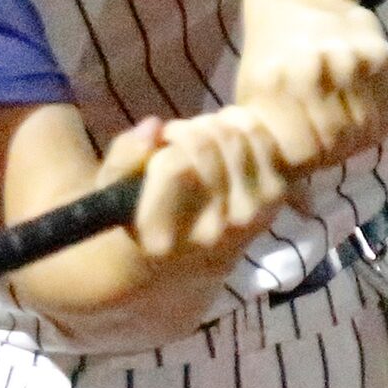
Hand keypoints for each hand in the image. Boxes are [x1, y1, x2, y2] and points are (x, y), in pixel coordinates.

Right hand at [96, 107, 294, 265]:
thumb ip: (123, 159)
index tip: (162, 140)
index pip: (173, 168)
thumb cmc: (139, 219)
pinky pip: (264, 143)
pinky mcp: (274, 203)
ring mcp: (248, 219)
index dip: (167, 140)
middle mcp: (211, 234)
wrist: (185, 263)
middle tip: (181, 135)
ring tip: (202, 136)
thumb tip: (153, 127)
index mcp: (164, 240)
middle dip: (190, 128)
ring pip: (235, 139)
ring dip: (216, 124)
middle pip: (206, 148)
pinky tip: (227, 133)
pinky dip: (245, 126)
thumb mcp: (112, 194)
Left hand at [235, 0, 387, 177]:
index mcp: (271, 92)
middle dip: (341, 147)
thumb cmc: (272, 61)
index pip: (306, 155)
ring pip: (373, 127)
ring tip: (352, 115)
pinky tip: (372, 98)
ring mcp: (343, 65)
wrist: (299, 1)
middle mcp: (308, 78)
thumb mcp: (256, 103)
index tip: (311, 154)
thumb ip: (274, 150)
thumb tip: (302, 207)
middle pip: (343, 144)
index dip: (312, 163)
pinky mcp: (375, 54)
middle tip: (334, 133)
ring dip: (369, 129)